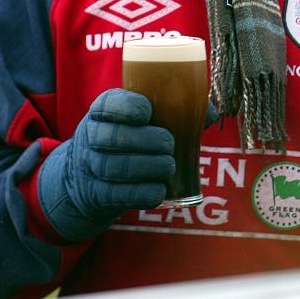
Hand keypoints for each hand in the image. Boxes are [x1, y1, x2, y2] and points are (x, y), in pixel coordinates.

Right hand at [38, 89, 174, 240]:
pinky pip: (114, 194)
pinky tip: (159, 190)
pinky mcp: (96, 194)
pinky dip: (140, 193)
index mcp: (104, 109)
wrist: (92, 176)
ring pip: (110, 166)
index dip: (126, 107)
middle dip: (142, 140)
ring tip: (169, 166)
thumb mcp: (142, 120)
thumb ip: (174, 112)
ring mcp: (90, 166)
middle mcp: (92, 135)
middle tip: (169, 144)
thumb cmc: (130, 138)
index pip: (108, 103)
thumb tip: (208, 113)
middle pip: (109, 137)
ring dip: (144, 167)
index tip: (148, 113)